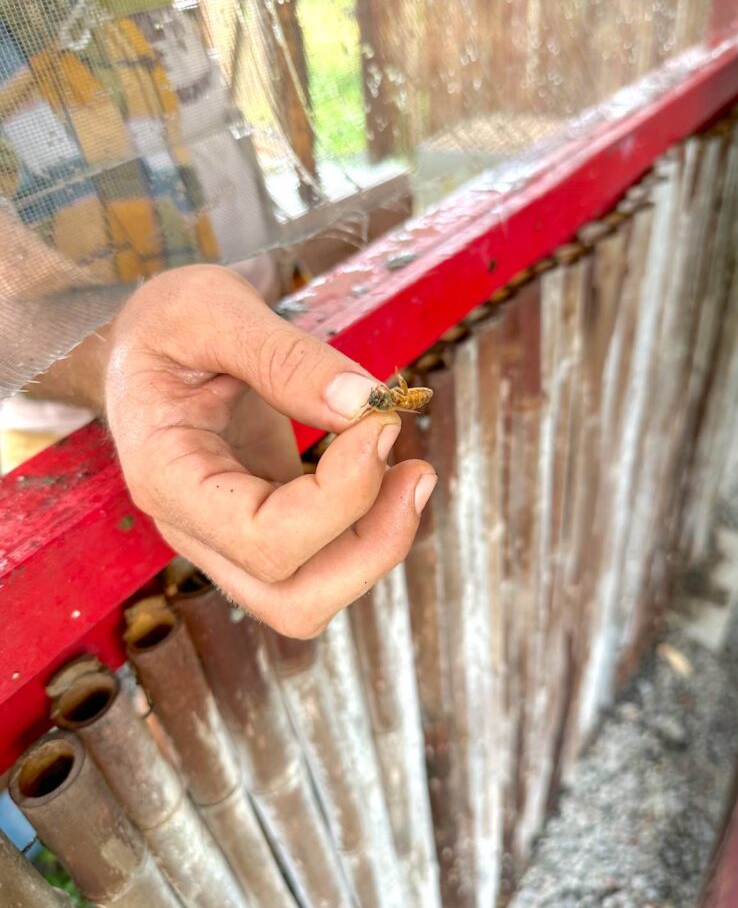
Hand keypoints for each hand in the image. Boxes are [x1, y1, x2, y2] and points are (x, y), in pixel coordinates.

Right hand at [104, 265, 435, 637]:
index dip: (339, 496)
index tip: (380, 425)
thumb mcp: (214, 308)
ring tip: (414, 472)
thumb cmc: (169, 319)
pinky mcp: (268, 521)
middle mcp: (195, 526)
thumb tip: (366, 404)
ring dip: (377, 547)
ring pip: (311, 596)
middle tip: (416, 470)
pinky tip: (389, 466)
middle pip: (290, 599)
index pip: (261, 538)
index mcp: (167, 477)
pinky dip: (369, 527)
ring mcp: (230, 534)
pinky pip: (324, 559)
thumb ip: (286, 357)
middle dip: (370, 547)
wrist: (152, 336)